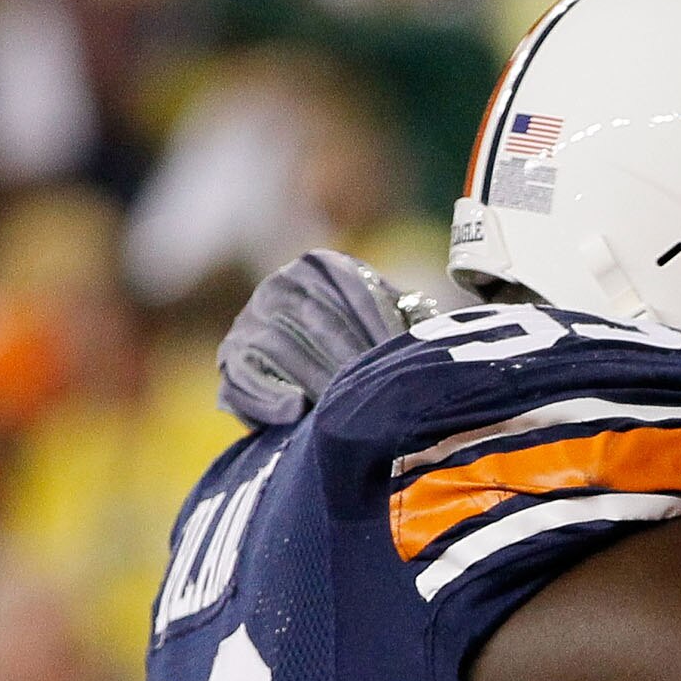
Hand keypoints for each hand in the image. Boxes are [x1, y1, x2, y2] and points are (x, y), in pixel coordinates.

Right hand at [217, 249, 434, 426]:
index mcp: (324, 267)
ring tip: (346, 412)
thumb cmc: (362, 351)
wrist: (304, 382)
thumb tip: (450, 332)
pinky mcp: (230, 357)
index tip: (406, 367)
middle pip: (322, 323)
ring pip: (284, 348)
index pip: (358, 296)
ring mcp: (251, 319)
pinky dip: (267, 397)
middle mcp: (282, 285)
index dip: (384, 334)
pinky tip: (295, 413)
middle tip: (382, 398)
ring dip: (317, 381)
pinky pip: (245, 376)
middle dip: (352, 364)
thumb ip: (409, 320)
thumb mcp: (387, 325)